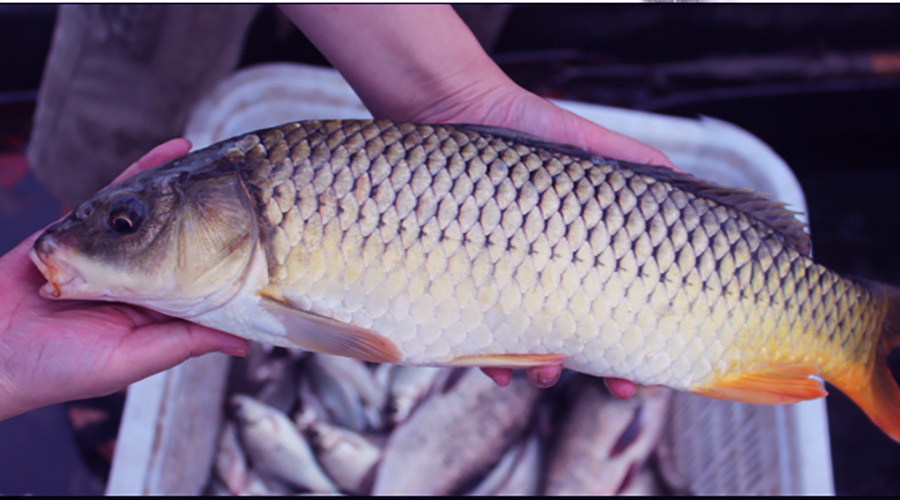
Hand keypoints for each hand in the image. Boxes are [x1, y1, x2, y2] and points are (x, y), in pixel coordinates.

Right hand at [0, 139, 249, 420]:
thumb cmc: (59, 368)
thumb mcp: (133, 360)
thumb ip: (184, 342)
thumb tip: (241, 341)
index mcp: (158, 309)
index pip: (205, 279)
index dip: (234, 258)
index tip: (270, 234)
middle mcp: (139, 276)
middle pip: (185, 239)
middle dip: (217, 217)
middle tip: (258, 188)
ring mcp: (110, 249)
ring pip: (156, 212)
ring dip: (188, 186)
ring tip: (226, 161)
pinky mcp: (79, 229)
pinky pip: (116, 193)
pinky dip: (145, 171)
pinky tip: (173, 149)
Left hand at [404, 71, 670, 397]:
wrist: (456, 113)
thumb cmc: (525, 132)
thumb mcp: (592, 146)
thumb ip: (640, 167)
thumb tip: (692, 185)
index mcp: (579, 250)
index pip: (616, 302)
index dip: (637, 337)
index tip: (653, 365)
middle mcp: (544, 270)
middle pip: (580, 332)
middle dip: (603, 368)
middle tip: (621, 386)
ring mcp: (506, 279)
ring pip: (530, 342)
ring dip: (544, 368)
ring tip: (550, 373)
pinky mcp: (463, 280)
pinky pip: (475, 333)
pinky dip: (490, 359)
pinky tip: (501, 371)